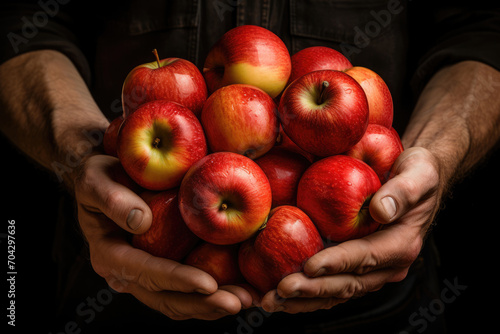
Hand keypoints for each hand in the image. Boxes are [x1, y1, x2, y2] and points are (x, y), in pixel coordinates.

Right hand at [74, 154, 252, 319]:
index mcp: (110, 254)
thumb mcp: (95, 178)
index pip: (145, 273)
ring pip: (179, 301)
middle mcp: (127, 273)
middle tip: (238, 302)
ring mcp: (146, 275)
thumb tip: (141, 221)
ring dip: (213, 305)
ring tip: (247, 300)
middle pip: (166, 298)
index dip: (176, 280)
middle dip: (203, 304)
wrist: (106, 182)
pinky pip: (187, 290)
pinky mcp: (163, 268)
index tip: (208, 284)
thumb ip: (111, 198)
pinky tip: (238, 289)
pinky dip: (212, 293)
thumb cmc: (100, 177)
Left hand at [260, 147, 441, 312]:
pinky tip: (283, 295)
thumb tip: (381, 210)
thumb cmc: (417, 173)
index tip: (309, 266)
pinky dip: (307, 293)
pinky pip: (331, 284)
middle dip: (313, 289)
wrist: (416, 180)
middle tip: (281, 290)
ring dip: (304, 299)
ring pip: (336, 291)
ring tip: (273, 301)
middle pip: (347, 283)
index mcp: (401, 244)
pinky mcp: (356, 267)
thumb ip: (402, 191)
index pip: (366, 258)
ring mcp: (371, 269)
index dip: (337, 263)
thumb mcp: (418, 173)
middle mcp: (387, 264)